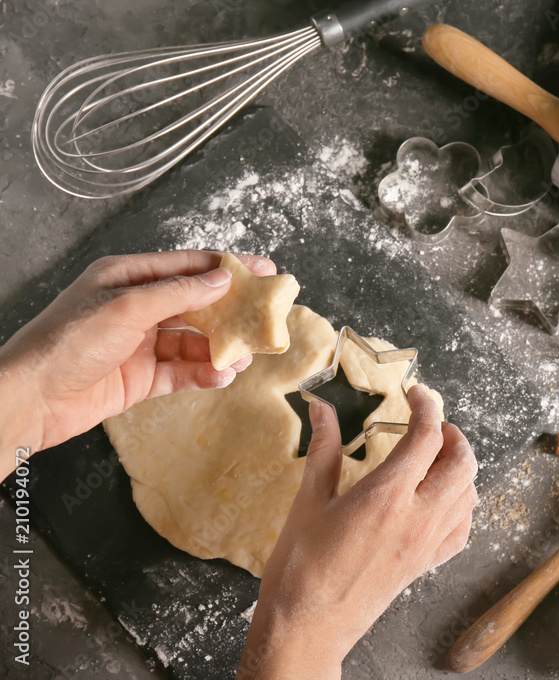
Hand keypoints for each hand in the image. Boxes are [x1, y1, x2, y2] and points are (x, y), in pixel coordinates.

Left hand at [0, 250, 274, 472]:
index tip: (263, 270)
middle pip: (195, 304)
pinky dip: (203, 374)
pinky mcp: (141, 378)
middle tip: (264, 316)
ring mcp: (139, 345)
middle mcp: (135, 308)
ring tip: (246, 356)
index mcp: (127, 277)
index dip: (226, 267)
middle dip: (230, 312)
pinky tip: (221, 376)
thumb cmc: (66, 343)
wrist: (31, 399)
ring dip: (220, 348)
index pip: (186, 266)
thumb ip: (178, 293)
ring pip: (193, 342)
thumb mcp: (126, 307)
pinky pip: (181, 373)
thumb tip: (220, 279)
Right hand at [239, 386, 478, 679]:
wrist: (308, 626)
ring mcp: (427, 544)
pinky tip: (441, 497)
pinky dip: (461, 504)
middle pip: (462, 461)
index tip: (416, 395)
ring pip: (469, 493)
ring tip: (435, 456)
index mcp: (386, 495)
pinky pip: (463, 527)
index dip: (426, 406)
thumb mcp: (308, 500)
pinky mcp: (426, 564)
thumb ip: (324, 449)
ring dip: (460, 466)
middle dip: (453, 434)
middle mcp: (417, 517)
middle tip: (431, 424)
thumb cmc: (301, 567)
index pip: (427, 436)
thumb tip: (322, 410)